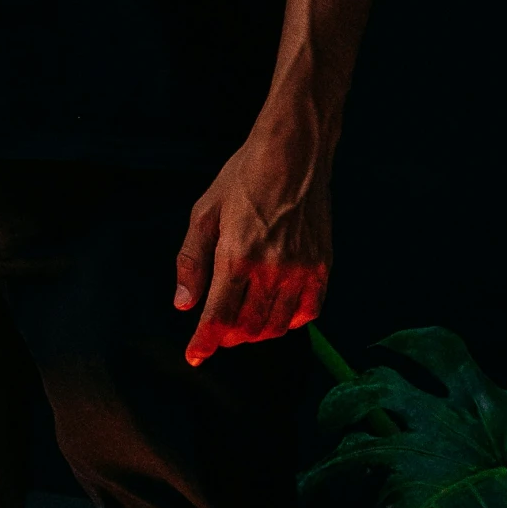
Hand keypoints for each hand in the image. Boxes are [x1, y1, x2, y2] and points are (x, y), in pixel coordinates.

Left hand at [174, 118, 331, 365]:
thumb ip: (192, 260)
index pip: (219, 318)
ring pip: (278, 326)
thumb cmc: (244, 176)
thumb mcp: (205, 211)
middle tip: (219, 329)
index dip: (204, 343)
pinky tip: (279, 312)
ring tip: (245, 322)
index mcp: (237, 256)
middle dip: (229, 336)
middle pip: (248, 328)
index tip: (194, 357)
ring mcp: (301, 270)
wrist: (294, 150)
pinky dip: (291, 321)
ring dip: (257, 333)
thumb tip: (183, 304)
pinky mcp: (323, 266)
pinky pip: (309, 312)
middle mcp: (271, 270)